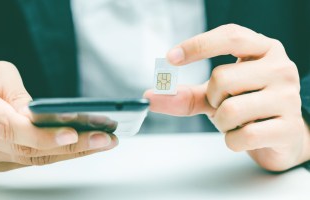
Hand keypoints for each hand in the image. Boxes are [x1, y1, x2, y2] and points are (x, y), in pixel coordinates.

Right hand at [0, 61, 117, 171]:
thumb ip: (18, 93)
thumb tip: (46, 115)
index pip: (9, 126)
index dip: (42, 134)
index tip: (73, 133)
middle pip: (27, 149)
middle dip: (71, 147)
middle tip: (104, 139)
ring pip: (32, 160)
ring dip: (71, 153)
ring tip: (101, 142)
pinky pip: (28, 162)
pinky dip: (56, 155)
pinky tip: (80, 146)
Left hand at [144, 24, 309, 170]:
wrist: (281, 136)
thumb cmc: (247, 107)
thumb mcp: (216, 95)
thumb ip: (184, 94)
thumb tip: (150, 96)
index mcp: (263, 49)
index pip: (230, 36)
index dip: (197, 45)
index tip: (170, 58)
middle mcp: (280, 67)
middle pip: (221, 78)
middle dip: (212, 99)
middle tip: (226, 104)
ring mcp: (288, 97)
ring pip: (230, 110)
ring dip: (222, 122)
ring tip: (238, 121)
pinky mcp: (289, 127)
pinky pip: (244, 136)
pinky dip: (233, 141)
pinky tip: (245, 136)